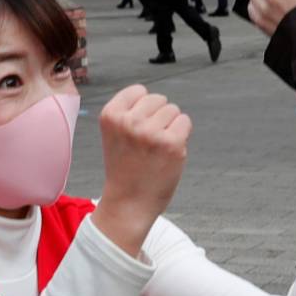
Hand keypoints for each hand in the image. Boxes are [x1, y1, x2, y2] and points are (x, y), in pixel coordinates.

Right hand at [95, 85, 190, 257]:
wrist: (128, 204)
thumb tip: (160, 100)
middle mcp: (129, 121)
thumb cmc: (125, 169)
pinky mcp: (171, 144)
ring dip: (170, 126)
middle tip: (149, 142)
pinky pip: (185, 122)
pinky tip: (169, 151)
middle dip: (158, 117)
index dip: (143, 108)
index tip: (137, 129)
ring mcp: (151, 132)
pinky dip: (182, 134)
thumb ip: (130, 113)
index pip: (138, 91)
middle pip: (158, 99)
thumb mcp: (115, 134)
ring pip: (173, 110)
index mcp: (111, 116)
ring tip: (157, 148)